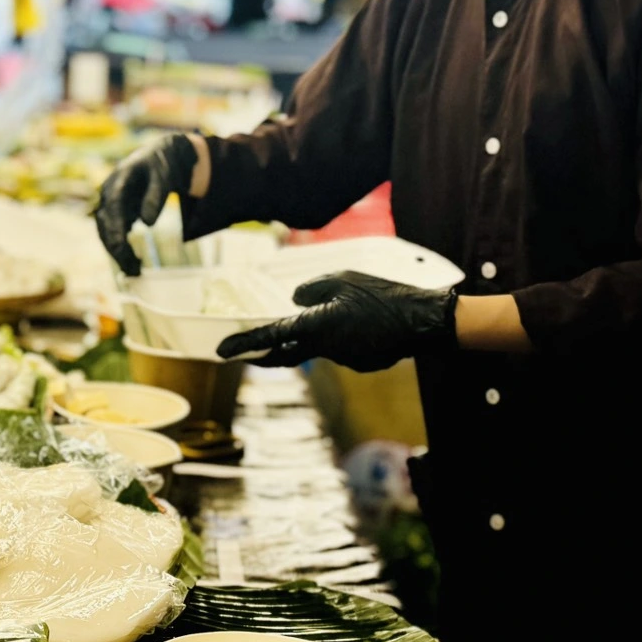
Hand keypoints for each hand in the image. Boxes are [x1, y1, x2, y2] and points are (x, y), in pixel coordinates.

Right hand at [93, 133, 201, 273]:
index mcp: (119, 179)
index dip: (116, 226)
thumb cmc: (162, 165)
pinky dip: (120, 249)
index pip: (113, 204)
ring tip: (134, 271)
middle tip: (133, 270)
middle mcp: (108, 191)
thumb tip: (147, 222)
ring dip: (117, 252)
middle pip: (106, 222)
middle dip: (116, 247)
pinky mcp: (116, 212)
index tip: (122, 247)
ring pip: (106, 231)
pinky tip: (133, 263)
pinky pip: (113, 233)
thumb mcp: (165, 176)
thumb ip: (156, 196)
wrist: (160, 157)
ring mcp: (110, 203)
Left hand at [215, 271, 457, 370]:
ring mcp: (343, 359)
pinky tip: (362, 322)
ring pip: (317, 347)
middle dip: (265, 352)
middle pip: (287, 353)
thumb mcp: (344, 278)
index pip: (272, 336)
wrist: (421, 321)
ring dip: (314, 336)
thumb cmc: (382, 294)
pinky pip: (340, 349)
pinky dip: (340, 338)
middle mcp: (326, 347)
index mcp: (317, 325)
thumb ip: (314, 289)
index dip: (244, 343)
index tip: (220, 352)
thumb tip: (294, 300)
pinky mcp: (359, 363)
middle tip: (243, 353)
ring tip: (342, 313)